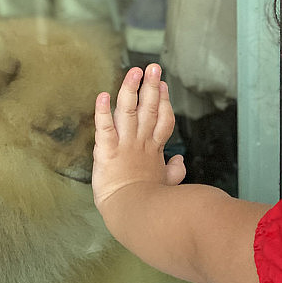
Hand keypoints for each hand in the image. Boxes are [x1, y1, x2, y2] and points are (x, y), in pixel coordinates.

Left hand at [92, 64, 185, 211]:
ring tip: (134, 71)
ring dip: (131, 89)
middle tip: (153, 67)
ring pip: (129, 111)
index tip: (163, 86)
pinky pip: (105, 128)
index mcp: (154, 150)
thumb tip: (179, 162)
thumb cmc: (150, 204)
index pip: (162, 120)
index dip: (164, 102)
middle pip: (149, 108)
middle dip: (152, 86)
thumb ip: (175, 171)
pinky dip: (102, 112)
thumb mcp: (168, 185)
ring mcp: (124, 146)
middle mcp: (140, 143)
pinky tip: (102, 96)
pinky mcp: (107, 152)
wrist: (135, 215)